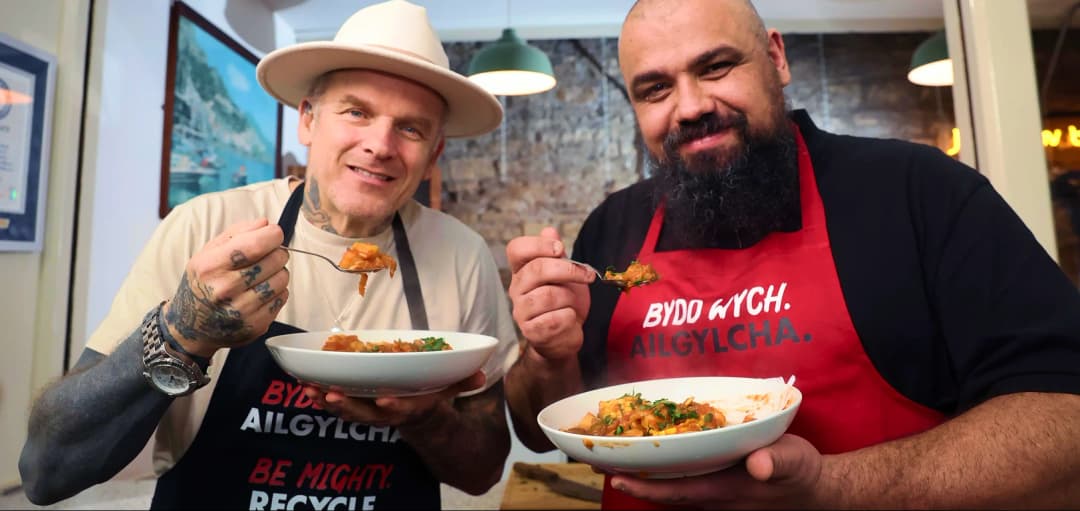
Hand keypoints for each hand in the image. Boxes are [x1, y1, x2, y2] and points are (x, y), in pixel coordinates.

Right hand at [162, 218, 288, 356]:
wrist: (191, 326)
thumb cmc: (202, 284)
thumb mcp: (207, 254)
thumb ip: (236, 234)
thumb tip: (265, 223)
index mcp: (210, 267)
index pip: (253, 245)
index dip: (272, 235)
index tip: (275, 232)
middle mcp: (225, 289)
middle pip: (274, 260)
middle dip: (277, 252)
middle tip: (269, 255)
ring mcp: (241, 310)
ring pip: (282, 279)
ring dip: (279, 272)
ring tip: (264, 274)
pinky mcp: (256, 325)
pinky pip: (282, 297)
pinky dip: (278, 290)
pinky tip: (262, 291)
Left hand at [302, 371, 485, 427]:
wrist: (416, 415)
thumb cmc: (429, 395)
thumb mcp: (448, 389)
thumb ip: (462, 381)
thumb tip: (483, 373)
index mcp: (410, 408)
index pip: (402, 410)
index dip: (393, 406)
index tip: (384, 399)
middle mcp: (386, 413)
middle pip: (366, 414)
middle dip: (348, 406)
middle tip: (332, 395)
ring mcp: (368, 411)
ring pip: (345, 411)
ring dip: (326, 402)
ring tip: (308, 389)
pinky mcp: (354, 406)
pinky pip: (334, 404)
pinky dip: (319, 397)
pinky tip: (304, 385)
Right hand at [506, 227, 592, 360]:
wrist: (564, 336)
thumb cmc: (564, 302)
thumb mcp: (564, 274)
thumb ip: (556, 254)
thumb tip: (549, 230)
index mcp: (522, 270)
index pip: (516, 249)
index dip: (538, 245)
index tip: (560, 250)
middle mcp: (516, 289)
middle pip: (537, 269)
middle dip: (568, 270)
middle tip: (588, 275)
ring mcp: (521, 311)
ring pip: (549, 295)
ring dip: (570, 298)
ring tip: (572, 304)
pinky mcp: (531, 331)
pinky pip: (556, 318)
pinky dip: (570, 317)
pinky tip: (569, 319)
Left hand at [609, 435, 822, 508]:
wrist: (815, 490)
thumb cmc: (801, 472)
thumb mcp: (795, 462)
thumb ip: (777, 462)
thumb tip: (759, 464)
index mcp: (726, 489)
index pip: (678, 491)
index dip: (646, 485)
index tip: (617, 476)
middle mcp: (715, 497)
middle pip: (666, 492)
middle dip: (634, 481)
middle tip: (602, 465)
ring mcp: (716, 496)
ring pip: (673, 489)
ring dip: (646, 478)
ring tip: (618, 460)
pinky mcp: (719, 489)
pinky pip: (686, 484)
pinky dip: (665, 474)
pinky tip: (653, 458)